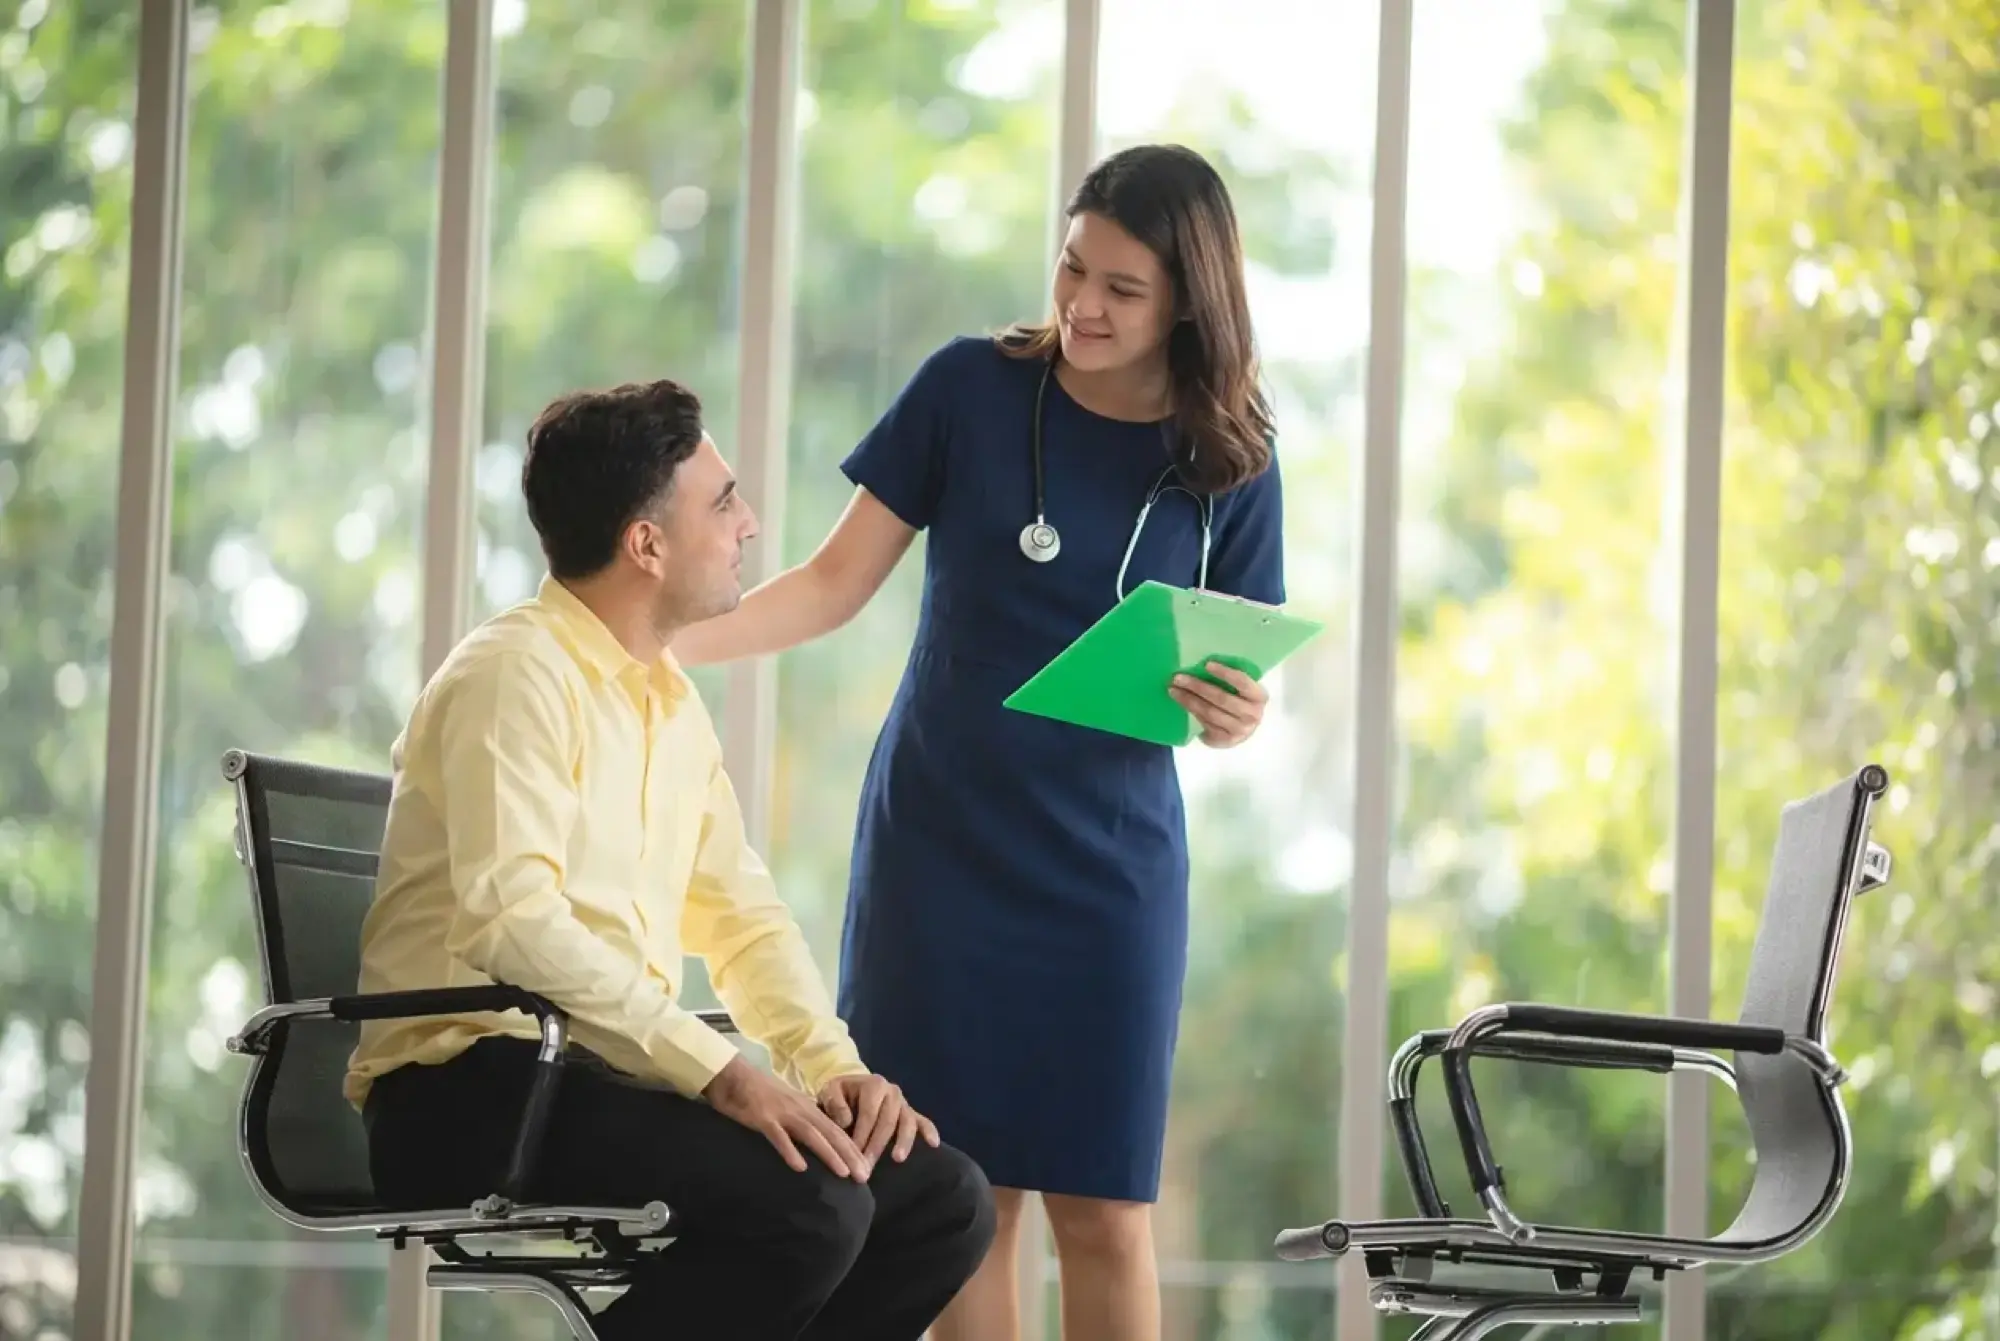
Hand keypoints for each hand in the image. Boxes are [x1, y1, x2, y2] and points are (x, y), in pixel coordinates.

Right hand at [702, 1055, 870, 1181]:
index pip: (836, 1130)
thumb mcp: (787, 1106)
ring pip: (811, 1135)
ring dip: (829, 1154)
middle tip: (864, 1177)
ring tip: (843, 1174)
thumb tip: (818, 1142)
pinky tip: (800, 1168)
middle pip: (830, 1133)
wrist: (733, 1075)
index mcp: (807, 1108)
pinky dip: (790, 1151)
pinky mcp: (763, 1118)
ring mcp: (782, 1113)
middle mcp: (800, 1110)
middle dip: (849, 1155)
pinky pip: (778, 1136)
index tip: (866, 1168)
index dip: (852, 1149)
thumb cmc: (758, 1093)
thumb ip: (802, 1121)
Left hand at [819, 1073, 939, 1167]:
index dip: (861, 1134)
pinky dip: (929, 1131)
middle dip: (877, 1146)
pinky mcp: (911, 1113)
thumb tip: (846, 1122)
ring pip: (907, 1122)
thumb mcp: (831, 1092)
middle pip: (887, 1121)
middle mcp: (892, 1091)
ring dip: (903, 1142)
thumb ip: (834, 1103)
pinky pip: (923, 1121)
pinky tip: (933, 1144)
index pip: (869, 1113)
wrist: (852, 1089)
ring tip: (897, 1159)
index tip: (852, 1155)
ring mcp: (904, 1103)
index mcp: (874, 1084)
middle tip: (867, 1168)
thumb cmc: (840, 1094)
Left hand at [1169, 662, 1267, 747]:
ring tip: (1173, 689)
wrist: (1241, 729)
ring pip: (1210, 713)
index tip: (1206, 664)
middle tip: (1178, 678)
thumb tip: (1201, 664)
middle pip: (1222, 699)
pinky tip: (1181, 702)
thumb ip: (1230, 679)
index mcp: (1259, 697)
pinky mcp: (1226, 740)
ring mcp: (1239, 731)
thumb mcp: (1242, 689)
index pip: (1243, 683)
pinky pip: (1205, 723)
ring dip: (1189, 700)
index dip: (1225, 673)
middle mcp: (1253, 715)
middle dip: (1198, 687)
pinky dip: (1191, 711)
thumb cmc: (1240, 700)